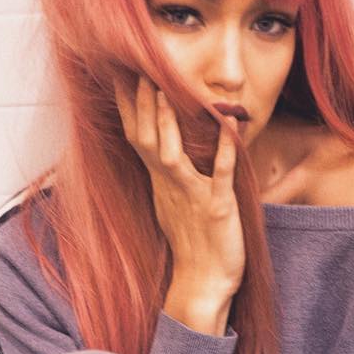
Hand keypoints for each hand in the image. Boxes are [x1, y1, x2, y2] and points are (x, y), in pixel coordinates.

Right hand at [114, 72, 245, 301]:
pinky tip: (231, 126)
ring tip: (164, 91)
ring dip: (167, 124)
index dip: (129, 106)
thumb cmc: (192, 246)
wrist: (202, 285)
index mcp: (161, 182)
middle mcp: (170, 186)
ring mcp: (192, 197)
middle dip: (142, 104)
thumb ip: (167, 175)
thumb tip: (161, 151)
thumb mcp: (173, 204)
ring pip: (171, 155)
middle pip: (147, 139)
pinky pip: (220, 176)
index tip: (122, 74)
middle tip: (138, 67)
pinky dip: (225, 151)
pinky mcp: (218, 209)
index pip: (138, 137)